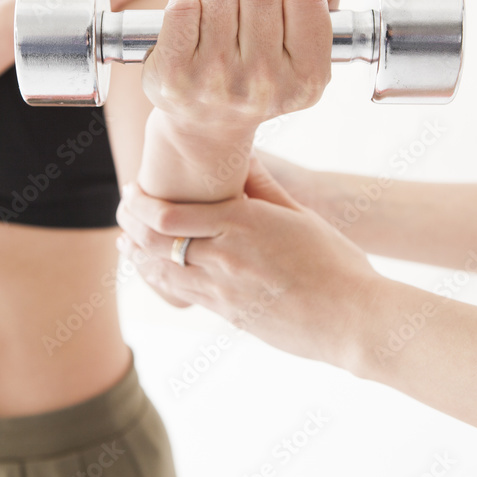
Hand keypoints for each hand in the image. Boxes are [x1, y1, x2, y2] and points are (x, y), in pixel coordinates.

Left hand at [116, 153, 381, 369]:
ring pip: (160, 271)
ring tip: (126, 240)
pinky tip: (151, 269)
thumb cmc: (336, 262)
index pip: (168, 215)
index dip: (140, 203)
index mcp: (242, 225)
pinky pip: (179, 294)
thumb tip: (241, 156)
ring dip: (137, 254)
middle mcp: (224, 257)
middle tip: (123, 210)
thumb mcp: (301, 214)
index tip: (133, 190)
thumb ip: (263, 187)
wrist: (353, 320)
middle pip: (154, 242)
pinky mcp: (227, 314)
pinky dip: (157, 278)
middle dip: (131, 224)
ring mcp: (222, 291)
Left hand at [140, 0, 339, 134]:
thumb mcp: (306, 42)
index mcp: (306, 79)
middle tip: (242, 24)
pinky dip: (186, 1)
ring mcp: (217, 79)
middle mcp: (264, 83)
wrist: (207, 125)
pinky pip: (184, 3)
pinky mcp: (175, 73)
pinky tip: (191, 26)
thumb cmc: (260, 71)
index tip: (277, 17)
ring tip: (217, 27)